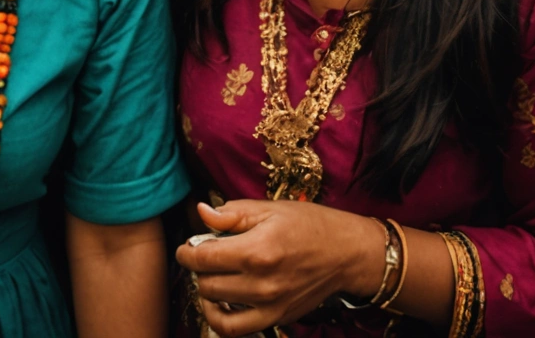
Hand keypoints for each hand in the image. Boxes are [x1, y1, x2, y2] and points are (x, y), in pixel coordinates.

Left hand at [178, 201, 383, 335]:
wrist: (347, 253)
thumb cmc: (311, 226)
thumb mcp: (270, 209)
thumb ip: (232, 213)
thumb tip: (202, 212)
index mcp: (257, 250)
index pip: (202, 257)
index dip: (187, 251)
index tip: (188, 246)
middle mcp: (261, 282)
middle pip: (205, 282)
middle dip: (199, 267)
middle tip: (207, 256)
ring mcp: (269, 304)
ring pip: (215, 305)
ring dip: (207, 290)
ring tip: (213, 276)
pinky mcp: (276, 318)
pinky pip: (234, 329)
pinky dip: (219, 318)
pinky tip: (221, 302)